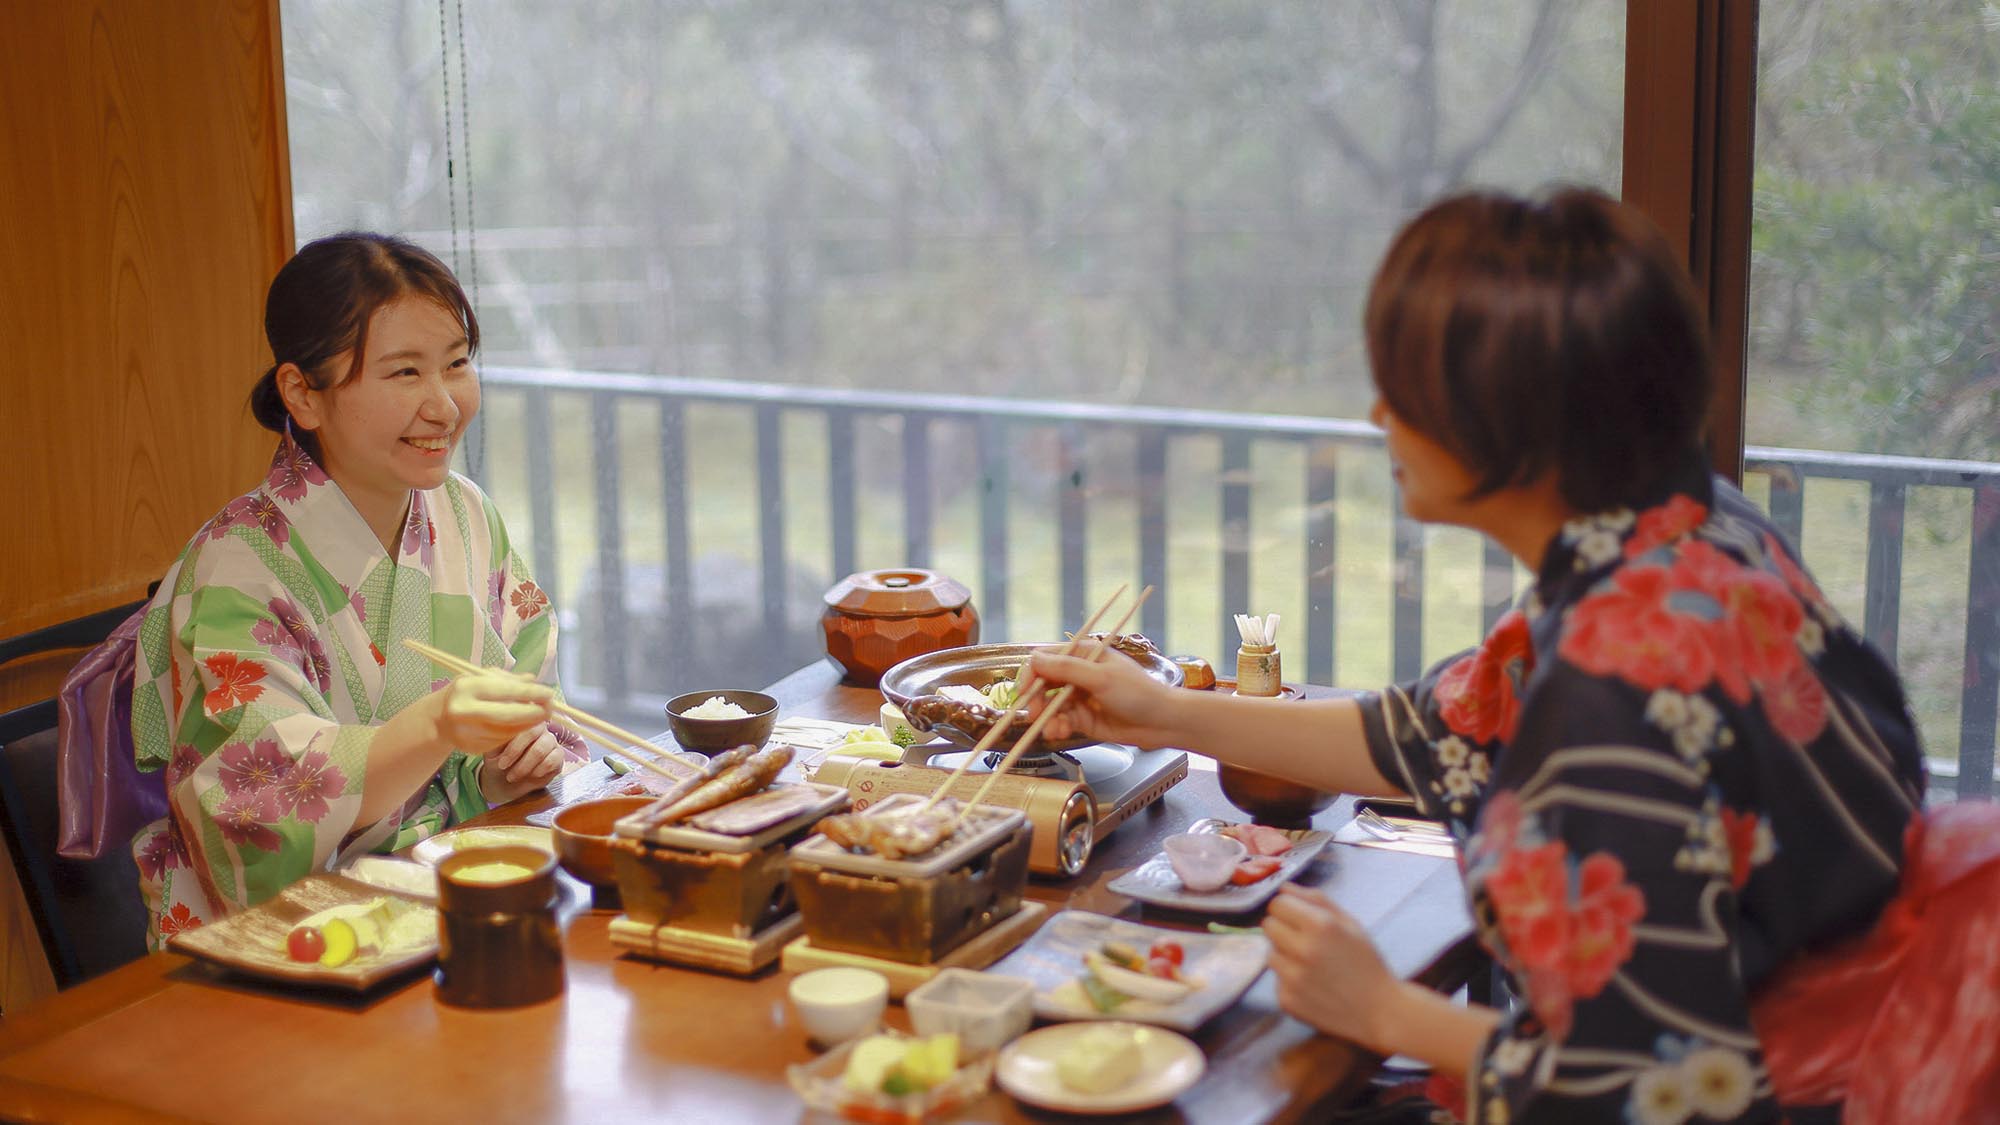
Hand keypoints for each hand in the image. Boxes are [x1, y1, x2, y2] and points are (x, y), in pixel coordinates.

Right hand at [432, 670, 555, 751]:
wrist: (439, 719)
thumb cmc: (466, 693)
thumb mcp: (481, 678)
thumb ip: (507, 679)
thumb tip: (533, 680)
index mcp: (467, 688)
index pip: (506, 691)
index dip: (531, 693)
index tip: (549, 694)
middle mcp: (464, 711)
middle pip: (508, 716)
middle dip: (534, 713)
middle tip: (550, 709)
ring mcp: (467, 733)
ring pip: (508, 731)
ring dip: (528, 724)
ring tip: (538, 715)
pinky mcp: (473, 748)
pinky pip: (502, 740)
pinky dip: (515, 732)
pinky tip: (520, 725)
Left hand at [479, 723, 565, 802]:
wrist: (505, 782)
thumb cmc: (499, 762)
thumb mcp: (492, 752)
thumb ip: (495, 739)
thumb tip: (496, 729)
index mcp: (524, 723)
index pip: (523, 725)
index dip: (513, 746)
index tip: (501, 763)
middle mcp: (540, 729)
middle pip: (534, 734)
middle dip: (518, 756)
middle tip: (505, 770)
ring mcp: (551, 741)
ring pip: (541, 750)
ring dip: (525, 767)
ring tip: (513, 776)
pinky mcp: (558, 756)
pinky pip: (552, 761)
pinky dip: (538, 771)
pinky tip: (530, 775)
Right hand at [1025, 651, 1184, 747]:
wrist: (1162, 722)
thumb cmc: (1139, 693)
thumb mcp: (1101, 678)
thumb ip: (1066, 669)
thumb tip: (1035, 659)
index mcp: (1084, 654)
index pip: (1046, 659)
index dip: (1032, 674)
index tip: (1024, 692)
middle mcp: (1079, 674)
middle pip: (1044, 684)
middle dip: (1036, 700)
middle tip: (1033, 715)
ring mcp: (1081, 697)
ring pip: (1051, 706)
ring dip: (1047, 718)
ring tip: (1054, 729)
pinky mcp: (1084, 718)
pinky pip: (1061, 721)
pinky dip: (1057, 727)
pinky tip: (1061, 732)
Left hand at [1263, 885, 1404, 1052]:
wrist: (1378, 1011)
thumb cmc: (1366, 963)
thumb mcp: (1351, 924)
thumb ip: (1317, 900)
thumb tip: (1284, 887)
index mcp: (1320, 926)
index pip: (1278, 904)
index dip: (1290, 909)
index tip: (1301, 918)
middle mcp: (1302, 950)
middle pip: (1268, 925)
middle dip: (1284, 929)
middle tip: (1305, 941)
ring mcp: (1292, 978)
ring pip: (1270, 953)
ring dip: (1285, 955)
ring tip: (1311, 965)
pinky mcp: (1287, 1000)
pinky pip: (1276, 980)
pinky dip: (1290, 981)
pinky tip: (1312, 986)